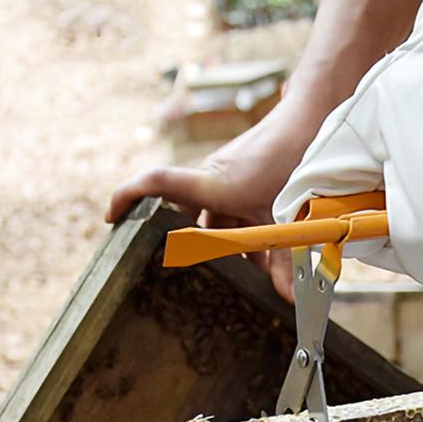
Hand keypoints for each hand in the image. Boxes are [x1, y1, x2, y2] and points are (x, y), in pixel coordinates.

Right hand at [105, 98, 322, 298]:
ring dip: (231, 249)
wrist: (311, 122)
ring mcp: (225, 180)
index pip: (157, 182)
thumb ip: (285, 261)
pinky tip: (265, 259)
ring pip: (217, 222)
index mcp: (211, 184)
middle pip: (187, 218)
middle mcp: (210, 179)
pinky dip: (245, 237)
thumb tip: (285, 298)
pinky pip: (233, 214)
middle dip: (194, 250)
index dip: (128, 196)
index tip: (111, 218)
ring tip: (249, 275)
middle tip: (194, 275)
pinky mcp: (241, 181)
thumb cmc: (292, 161)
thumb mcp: (287, 218)